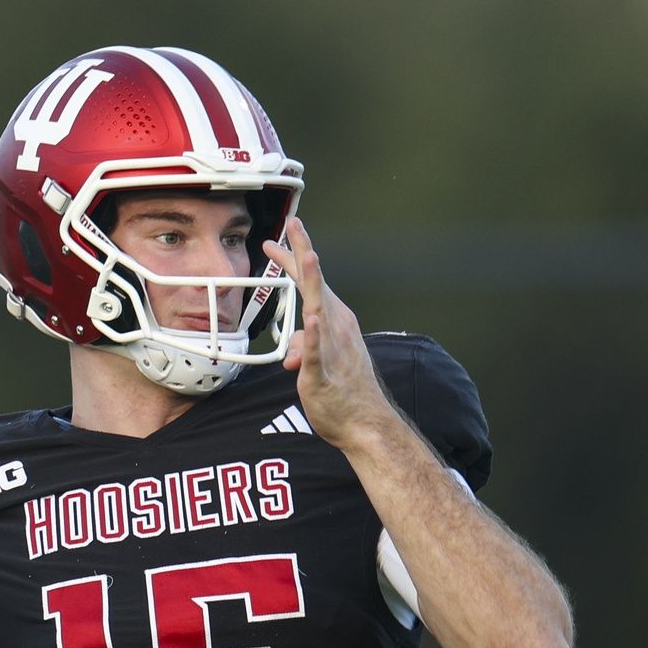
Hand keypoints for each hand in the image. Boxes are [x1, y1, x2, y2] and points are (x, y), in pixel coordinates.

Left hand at [263, 217, 393, 448]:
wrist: (365, 423)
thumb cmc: (343, 392)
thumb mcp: (316, 364)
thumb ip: (303, 349)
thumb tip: (292, 353)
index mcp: (334, 322)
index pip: (312, 284)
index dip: (296, 259)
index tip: (282, 237)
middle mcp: (335, 328)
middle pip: (315, 285)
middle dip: (304, 252)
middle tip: (294, 224)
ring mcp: (332, 348)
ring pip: (320, 310)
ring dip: (315, 284)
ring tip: (310, 258)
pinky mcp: (323, 373)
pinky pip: (318, 352)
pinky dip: (314, 336)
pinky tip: (311, 320)